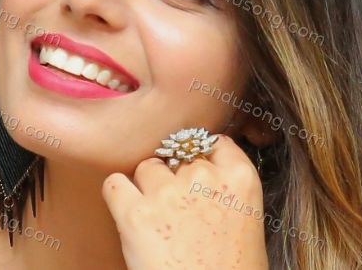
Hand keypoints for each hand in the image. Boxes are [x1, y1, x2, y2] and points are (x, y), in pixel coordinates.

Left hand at [102, 134, 268, 269]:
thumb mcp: (247, 218)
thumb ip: (225, 183)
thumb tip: (196, 162)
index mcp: (239, 178)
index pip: (214, 141)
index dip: (202, 155)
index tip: (196, 169)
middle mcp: (203, 177)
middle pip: (178, 154)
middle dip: (175, 176)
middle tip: (180, 211)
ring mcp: (167, 193)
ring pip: (147, 167)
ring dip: (148, 187)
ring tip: (158, 220)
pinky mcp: (135, 214)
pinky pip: (114, 184)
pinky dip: (117, 195)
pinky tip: (127, 211)